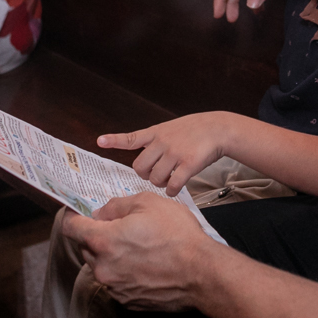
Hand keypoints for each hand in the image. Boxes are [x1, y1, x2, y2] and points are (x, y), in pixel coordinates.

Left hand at [61, 193, 219, 310]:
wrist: (201, 272)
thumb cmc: (178, 236)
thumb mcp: (148, 203)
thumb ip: (117, 205)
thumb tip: (103, 212)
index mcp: (103, 241)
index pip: (71, 228)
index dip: (73, 216)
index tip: (79, 213)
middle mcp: (104, 267)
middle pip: (86, 247)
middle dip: (98, 235)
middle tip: (122, 226)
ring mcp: (115, 286)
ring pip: (102, 265)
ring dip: (112, 254)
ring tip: (140, 246)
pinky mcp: (128, 300)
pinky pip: (118, 281)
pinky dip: (125, 271)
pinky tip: (146, 262)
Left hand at [98, 112, 232, 196]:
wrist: (217, 129)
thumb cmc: (194, 131)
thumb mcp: (170, 128)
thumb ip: (155, 141)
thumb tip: (143, 163)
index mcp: (156, 133)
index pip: (131, 138)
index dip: (114, 140)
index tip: (99, 141)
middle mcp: (162, 142)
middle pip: (139, 167)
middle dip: (145, 175)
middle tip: (154, 174)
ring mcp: (175, 153)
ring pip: (155, 179)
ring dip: (160, 183)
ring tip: (169, 178)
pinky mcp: (188, 164)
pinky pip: (172, 185)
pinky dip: (172, 190)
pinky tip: (177, 186)